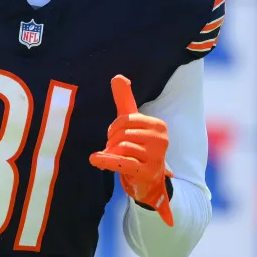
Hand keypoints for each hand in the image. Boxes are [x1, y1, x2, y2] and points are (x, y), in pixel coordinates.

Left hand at [89, 75, 173, 225]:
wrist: (147, 180)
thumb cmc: (138, 146)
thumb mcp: (132, 123)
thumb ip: (124, 100)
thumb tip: (118, 76)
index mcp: (158, 125)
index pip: (125, 119)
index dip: (114, 127)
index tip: (114, 136)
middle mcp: (161, 140)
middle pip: (122, 133)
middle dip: (112, 140)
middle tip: (112, 149)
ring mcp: (156, 157)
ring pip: (121, 147)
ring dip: (111, 152)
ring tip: (114, 157)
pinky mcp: (147, 172)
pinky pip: (121, 162)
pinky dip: (106, 160)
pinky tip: (94, 159)